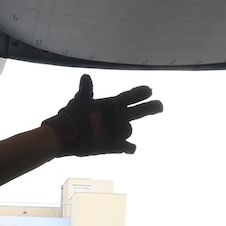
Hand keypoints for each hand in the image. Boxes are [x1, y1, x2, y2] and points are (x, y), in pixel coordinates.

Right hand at [42, 74, 161, 155]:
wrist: (64, 137)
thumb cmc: (70, 116)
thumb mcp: (79, 100)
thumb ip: (86, 90)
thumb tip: (86, 76)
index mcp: (112, 104)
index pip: (132, 95)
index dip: (141, 92)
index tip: (149, 90)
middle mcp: (118, 117)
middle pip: (142, 111)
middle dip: (153, 107)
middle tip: (161, 106)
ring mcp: (118, 132)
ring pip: (129, 130)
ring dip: (124, 130)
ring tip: (113, 131)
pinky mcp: (114, 146)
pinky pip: (128, 147)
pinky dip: (129, 148)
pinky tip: (131, 149)